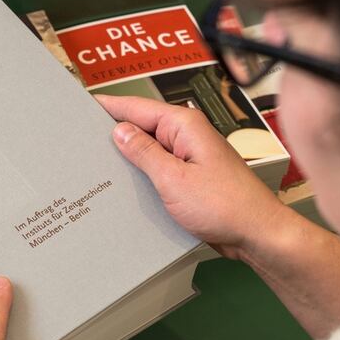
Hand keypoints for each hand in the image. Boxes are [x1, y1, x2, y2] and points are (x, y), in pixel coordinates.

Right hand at [96, 94, 287, 260]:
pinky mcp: (192, 176)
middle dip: (115, 133)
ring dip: (129, 157)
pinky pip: (161, 167)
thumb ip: (144, 152)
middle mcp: (188, 135)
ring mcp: (191, 156)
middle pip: (142, 126)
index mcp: (184, 125)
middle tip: (82, 141)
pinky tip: (128, 184)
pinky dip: (144, 173)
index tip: (83, 106)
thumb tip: (120, 131)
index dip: (108, 106)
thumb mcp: (173, 179)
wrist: (257, 234)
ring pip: (150, 149)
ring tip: (98, 163)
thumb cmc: (226, 206)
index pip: (137, 107)